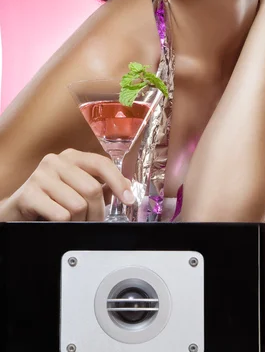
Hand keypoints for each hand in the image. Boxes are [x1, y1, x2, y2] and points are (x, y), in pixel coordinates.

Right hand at [0, 149, 133, 221]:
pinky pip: (61, 215)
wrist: (17, 210)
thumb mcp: (75, 188)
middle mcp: (56, 161)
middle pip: (92, 189)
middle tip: (94, 222)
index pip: (102, 163)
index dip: (118, 182)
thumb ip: (99, 185)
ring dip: (79, 221)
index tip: (129, 199)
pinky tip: (57, 222)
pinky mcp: (29, 194)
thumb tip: (125, 190)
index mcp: (71, 157)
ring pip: (78, 205)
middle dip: (97, 212)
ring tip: (72, 222)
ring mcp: (41, 175)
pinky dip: (64, 225)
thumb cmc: (50, 200)